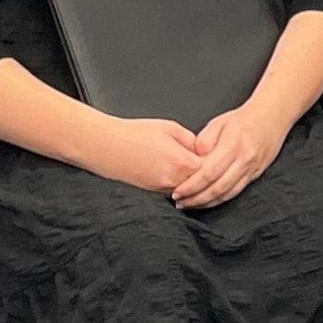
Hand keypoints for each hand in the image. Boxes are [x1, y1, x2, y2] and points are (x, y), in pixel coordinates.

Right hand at [78, 113, 205, 194]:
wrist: (105, 146)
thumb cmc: (134, 134)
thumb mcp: (170, 128)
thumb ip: (192, 140)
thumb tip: (203, 150)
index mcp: (182, 163)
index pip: (211, 169)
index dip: (216, 161)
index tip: (217, 154)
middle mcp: (174, 181)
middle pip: (202, 183)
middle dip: (207, 174)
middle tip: (209, 162)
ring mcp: (162, 190)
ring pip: (188, 191)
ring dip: (193, 182)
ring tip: (190, 167)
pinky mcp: (152, 194)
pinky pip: (173, 192)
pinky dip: (178, 185)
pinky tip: (174, 173)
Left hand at [176, 100, 287, 207]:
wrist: (272, 116)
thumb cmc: (243, 118)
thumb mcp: (218, 123)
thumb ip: (203, 142)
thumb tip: (193, 161)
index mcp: (232, 145)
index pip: (208, 173)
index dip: (191, 186)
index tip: (178, 191)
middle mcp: (244, 160)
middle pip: (217, 187)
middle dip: (196, 199)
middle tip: (180, 202)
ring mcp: (252, 169)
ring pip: (227, 194)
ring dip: (207, 202)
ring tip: (190, 204)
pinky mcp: (255, 175)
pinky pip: (236, 192)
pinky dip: (220, 199)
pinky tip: (208, 201)